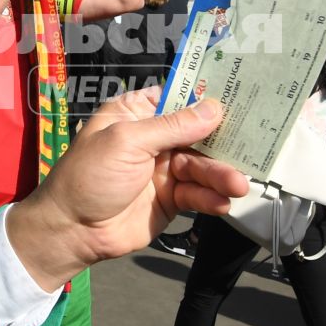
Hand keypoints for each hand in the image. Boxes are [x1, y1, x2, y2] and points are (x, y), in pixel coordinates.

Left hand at [6, 88, 250, 289]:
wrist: (72, 230)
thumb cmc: (89, 176)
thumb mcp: (128, 142)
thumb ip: (173, 127)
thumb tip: (214, 108)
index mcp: (137, 113)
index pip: (179, 98)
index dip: (207, 98)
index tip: (242, 95)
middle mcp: (153, 138)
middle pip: (198, 134)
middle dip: (224, 142)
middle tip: (253, 146)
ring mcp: (162, 169)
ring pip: (201, 166)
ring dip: (220, 175)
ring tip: (238, 184)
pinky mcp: (170, 199)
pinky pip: (196, 194)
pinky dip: (210, 198)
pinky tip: (222, 203)